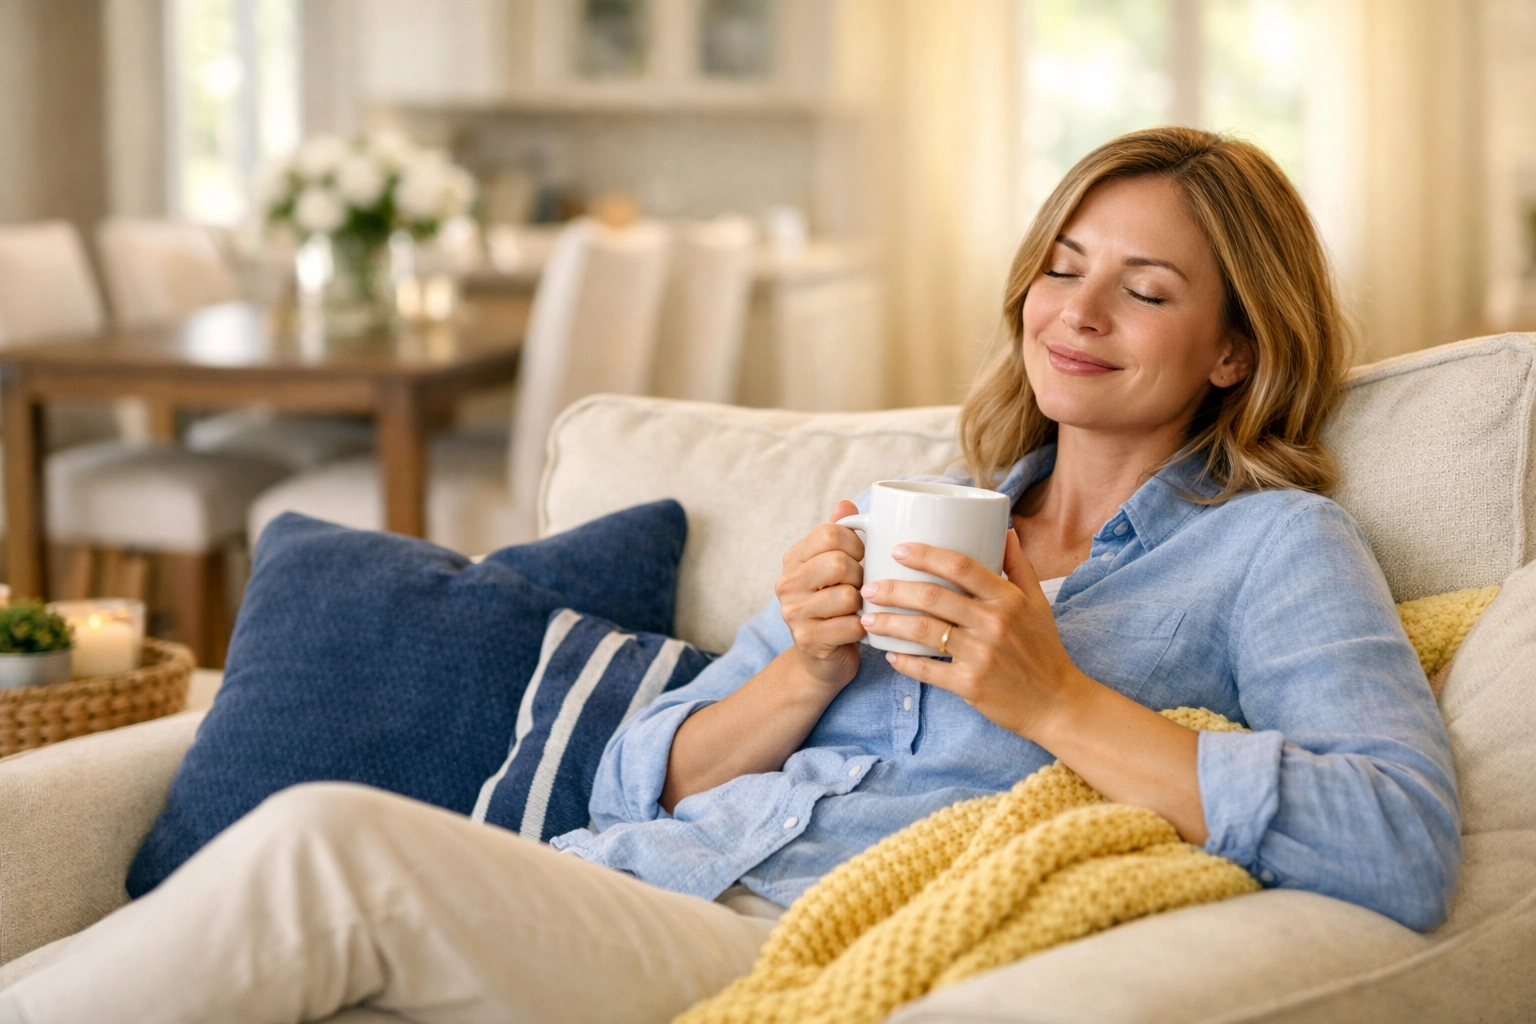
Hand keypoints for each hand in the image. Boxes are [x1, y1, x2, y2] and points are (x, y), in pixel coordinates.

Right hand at [774, 500, 866, 690]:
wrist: (822, 661)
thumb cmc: (836, 608)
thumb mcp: (836, 568)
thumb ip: (840, 535)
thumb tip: (847, 504)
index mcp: (794, 559)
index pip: (828, 533)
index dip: (856, 543)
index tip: (863, 557)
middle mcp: (786, 583)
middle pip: (837, 562)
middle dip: (861, 574)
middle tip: (863, 586)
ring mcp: (793, 613)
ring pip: (846, 595)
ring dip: (864, 603)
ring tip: (861, 608)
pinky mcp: (807, 640)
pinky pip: (850, 626)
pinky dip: (864, 628)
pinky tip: (861, 629)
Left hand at [859, 529, 1086, 740]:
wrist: (1056, 703)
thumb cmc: (1043, 650)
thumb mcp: (1038, 603)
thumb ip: (1019, 565)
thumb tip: (1004, 529)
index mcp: (1008, 598)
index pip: (960, 566)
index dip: (925, 554)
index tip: (897, 549)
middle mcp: (994, 623)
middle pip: (933, 596)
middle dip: (893, 589)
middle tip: (868, 588)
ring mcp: (981, 654)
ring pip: (923, 631)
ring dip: (889, 623)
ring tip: (867, 619)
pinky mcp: (970, 684)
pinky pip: (927, 670)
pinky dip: (904, 662)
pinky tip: (890, 654)